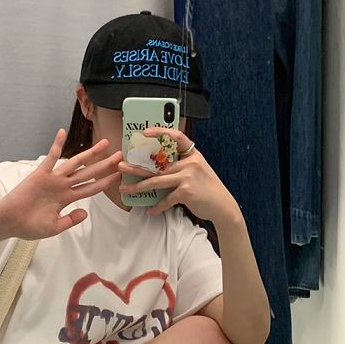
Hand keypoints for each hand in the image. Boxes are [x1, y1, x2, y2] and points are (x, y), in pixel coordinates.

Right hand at [2, 132, 122, 240]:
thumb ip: (71, 220)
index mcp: (67, 198)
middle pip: (88, 172)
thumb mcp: (54, 227)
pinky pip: (50, 157)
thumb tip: (86, 213)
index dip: (105, 182)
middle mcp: (63, 185)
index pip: (91, 188)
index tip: (119, 175)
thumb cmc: (30, 226)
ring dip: (90, 153)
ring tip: (104, 144)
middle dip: (105, 164)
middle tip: (120, 155)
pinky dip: (56, 145)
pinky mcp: (40, 174)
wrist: (11, 221)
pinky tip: (62, 132)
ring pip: (75, 163)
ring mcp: (53, 178)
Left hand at [120, 128, 238, 229]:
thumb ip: (182, 166)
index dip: (160, 132)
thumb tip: (160, 169)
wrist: (223, 206)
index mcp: (192, 154)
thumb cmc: (208, 189)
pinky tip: (150, 211)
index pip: (175, 136)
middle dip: (137, 166)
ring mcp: (187, 176)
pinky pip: (166, 199)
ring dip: (139, 186)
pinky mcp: (186, 192)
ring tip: (125, 188)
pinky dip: (158, 207)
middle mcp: (189, 162)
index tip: (144, 132)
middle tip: (121, 166)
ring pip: (157, 181)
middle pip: (158, 164)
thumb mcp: (197, 171)